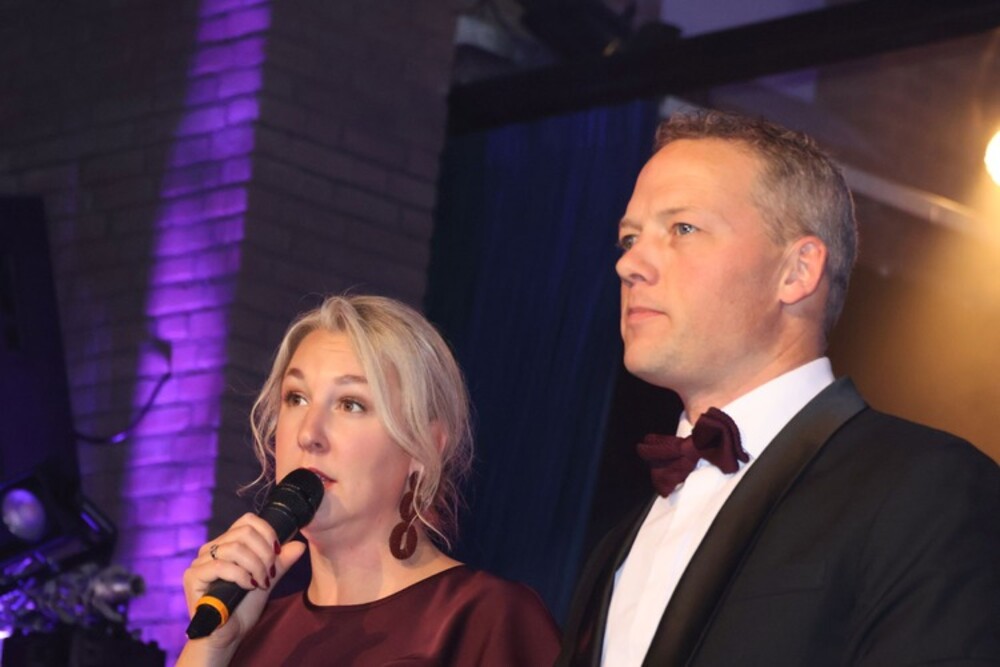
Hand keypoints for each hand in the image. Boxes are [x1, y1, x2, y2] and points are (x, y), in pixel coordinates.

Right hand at [178, 513, 307, 662]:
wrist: (227, 635)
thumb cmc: (243, 607)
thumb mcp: (267, 580)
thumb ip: (280, 562)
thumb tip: (299, 545)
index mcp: (227, 543)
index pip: (248, 520)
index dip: (268, 533)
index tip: (278, 553)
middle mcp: (211, 548)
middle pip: (244, 532)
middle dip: (265, 553)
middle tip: (270, 573)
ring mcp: (200, 561)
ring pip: (235, 548)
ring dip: (256, 565)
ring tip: (261, 582)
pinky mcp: (193, 576)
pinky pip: (222, 566)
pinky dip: (241, 575)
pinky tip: (249, 586)